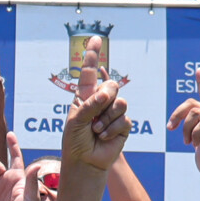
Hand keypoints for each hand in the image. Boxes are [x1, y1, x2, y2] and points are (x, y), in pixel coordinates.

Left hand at [63, 44, 129, 171]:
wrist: (85, 161)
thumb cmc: (75, 140)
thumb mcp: (76, 120)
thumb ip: (91, 104)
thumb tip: (109, 93)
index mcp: (85, 96)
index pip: (90, 73)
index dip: (93, 56)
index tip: (95, 39)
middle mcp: (100, 101)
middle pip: (112, 86)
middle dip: (104, 99)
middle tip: (93, 116)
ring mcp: (113, 112)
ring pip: (120, 102)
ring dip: (106, 118)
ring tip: (96, 130)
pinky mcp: (123, 124)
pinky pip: (124, 119)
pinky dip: (112, 129)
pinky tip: (104, 137)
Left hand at [168, 68, 199, 186]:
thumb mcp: (199, 147)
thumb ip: (193, 134)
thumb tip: (183, 128)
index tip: (199, 71)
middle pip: (192, 102)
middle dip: (177, 113)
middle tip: (170, 128)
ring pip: (195, 112)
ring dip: (185, 128)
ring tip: (188, 143)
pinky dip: (195, 134)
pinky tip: (196, 145)